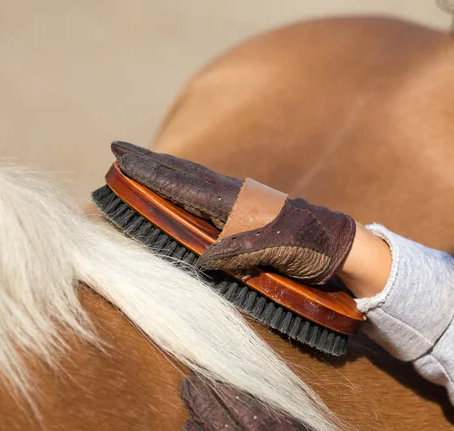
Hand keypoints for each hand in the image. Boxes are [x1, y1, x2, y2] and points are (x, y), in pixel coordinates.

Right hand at [111, 142, 355, 284]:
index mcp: (233, 201)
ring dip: (163, 167)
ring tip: (139, 161)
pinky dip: (182, 181)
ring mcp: (236, 196)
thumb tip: (203, 260)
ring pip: (191, 176)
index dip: (149, 172)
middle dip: (147, 160)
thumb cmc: (307, 246)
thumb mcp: (276, 251)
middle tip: (117, 147)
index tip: (120, 157)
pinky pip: (203, 188)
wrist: (336, 240)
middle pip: (181, 170)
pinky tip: (178, 184)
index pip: (181, 184)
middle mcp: (230, 192)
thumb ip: (240, 253)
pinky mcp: (241, 205)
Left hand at [180, 376, 352, 430]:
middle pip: (234, 410)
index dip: (237, 384)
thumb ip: (303, 430)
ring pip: (222, 428)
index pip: (256, 402)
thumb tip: (287, 404)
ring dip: (202, 407)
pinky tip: (187, 427)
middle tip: (195, 373)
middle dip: (213, 390)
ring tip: (187, 389)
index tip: (222, 368)